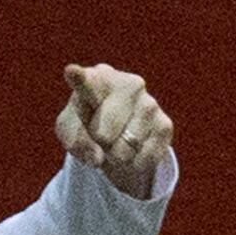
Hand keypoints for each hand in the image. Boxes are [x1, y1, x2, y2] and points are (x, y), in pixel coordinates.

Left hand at [55, 64, 172, 200]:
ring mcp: (150, 103)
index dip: (79, 79)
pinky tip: (133, 148)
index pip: (87, 82)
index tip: (70, 71)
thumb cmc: (86, 121)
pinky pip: (144, 158)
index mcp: (98, 79)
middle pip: (104, 134)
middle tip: (100, 135)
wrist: (116, 128)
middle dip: (99, 144)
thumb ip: (75, 140)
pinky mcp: (164, 124)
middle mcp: (129, 84)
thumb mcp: (70, 129)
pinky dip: (134, 163)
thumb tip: (98, 158)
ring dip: (117, 156)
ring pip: (126, 148)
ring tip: (116, 140)